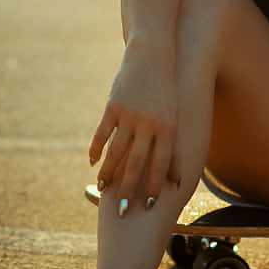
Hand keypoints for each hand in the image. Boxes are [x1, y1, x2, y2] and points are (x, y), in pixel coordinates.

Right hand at [89, 44, 182, 214]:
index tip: (151, 206)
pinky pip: (103, 133)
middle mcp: (150, 123)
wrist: (153, 56)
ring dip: (109, 172)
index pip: (162, 163)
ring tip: (103, 189)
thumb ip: (171, 147)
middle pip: (138, 162)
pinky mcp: (114, 106)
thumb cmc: (167, 92)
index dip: (156, 186)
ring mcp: (130, 114)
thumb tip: (175, 180)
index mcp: (168, 127)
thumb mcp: (174, 117)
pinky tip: (92, 163)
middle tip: (123, 211)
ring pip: (117, 150)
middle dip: (130, 188)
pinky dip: (96, 149)